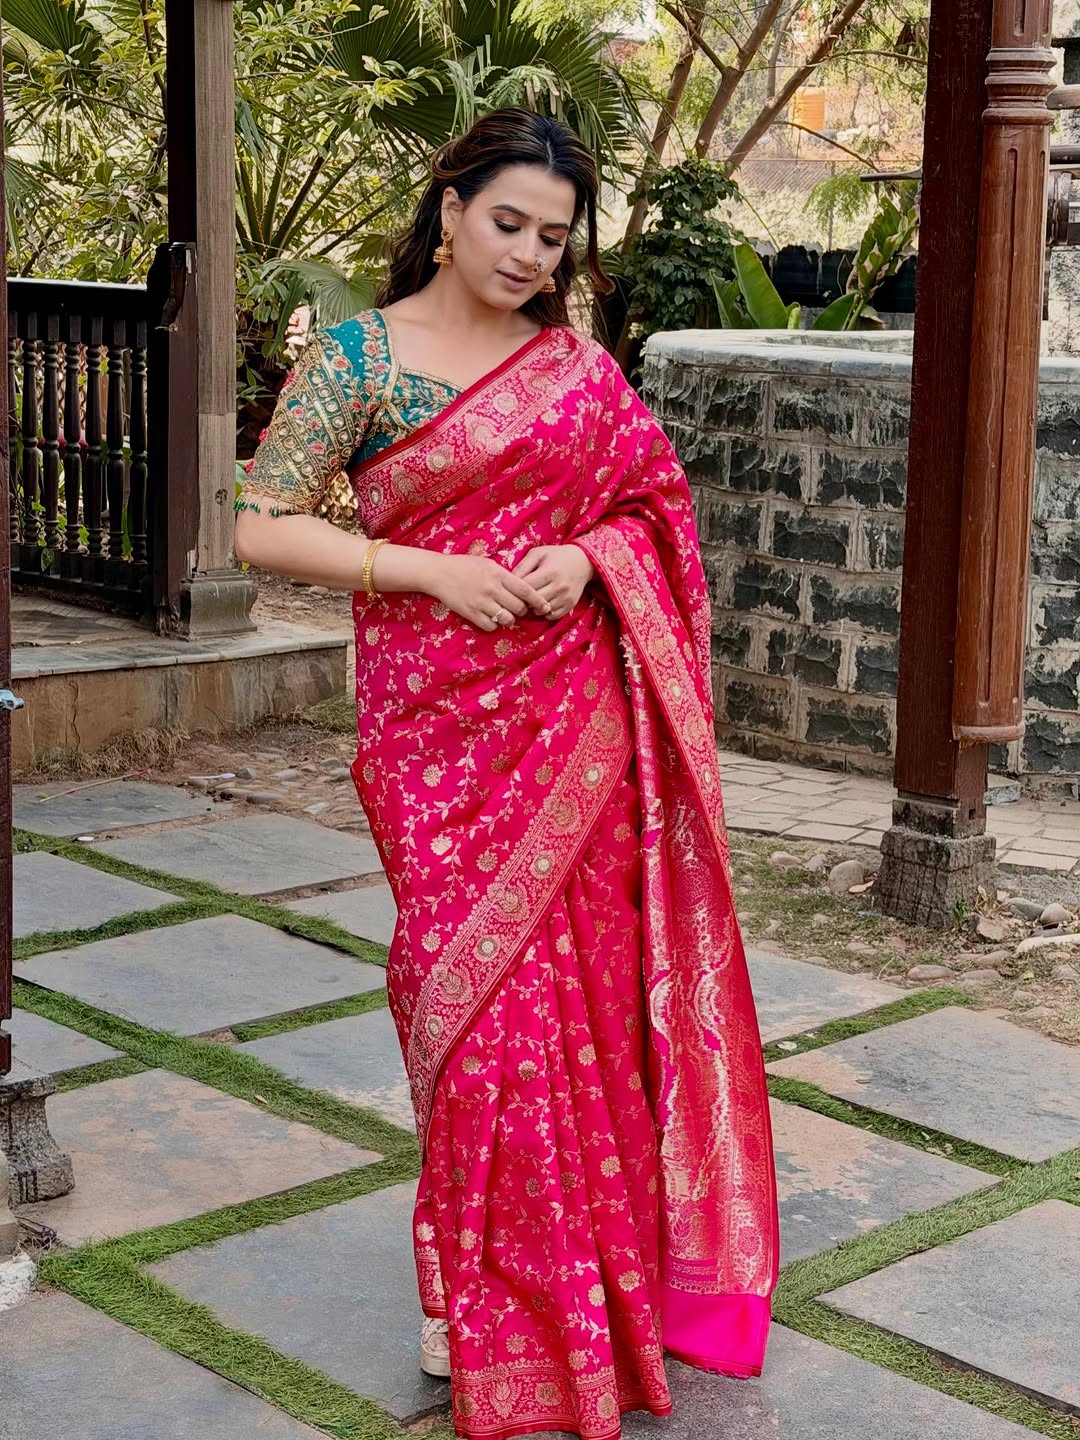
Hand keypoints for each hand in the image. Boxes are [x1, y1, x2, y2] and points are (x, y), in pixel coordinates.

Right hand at [429, 554, 547, 631]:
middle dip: (522, 610)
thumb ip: (505, 576)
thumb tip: (523, 588)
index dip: (538, 600)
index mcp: (498, 574)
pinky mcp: (470, 613)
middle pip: (518, 608)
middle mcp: (492, 589)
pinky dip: (494, 624)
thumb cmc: (465, 565)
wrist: (439, 573)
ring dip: (509, 619)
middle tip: (518, 608)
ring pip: (506, 619)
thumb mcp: (488, 563)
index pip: (525, 590)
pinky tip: (491, 617)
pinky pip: (491, 626)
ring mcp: (481, 603)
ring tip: (504, 613)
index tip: (546, 606)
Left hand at [512, 545, 594, 620]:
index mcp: (549, 572)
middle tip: (519, 596)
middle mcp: (559, 586)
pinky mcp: (570, 605)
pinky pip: (552, 616)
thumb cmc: (556, 556)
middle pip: (533, 601)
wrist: (582, 561)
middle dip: (523, 600)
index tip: (513, 588)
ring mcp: (566, 598)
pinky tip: (541, 604)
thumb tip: (509, 580)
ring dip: (533, 608)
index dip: (516, 589)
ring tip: (530, 600)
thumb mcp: (538, 553)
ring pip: (541, 611)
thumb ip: (523, 565)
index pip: (526, 588)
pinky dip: (544, 613)